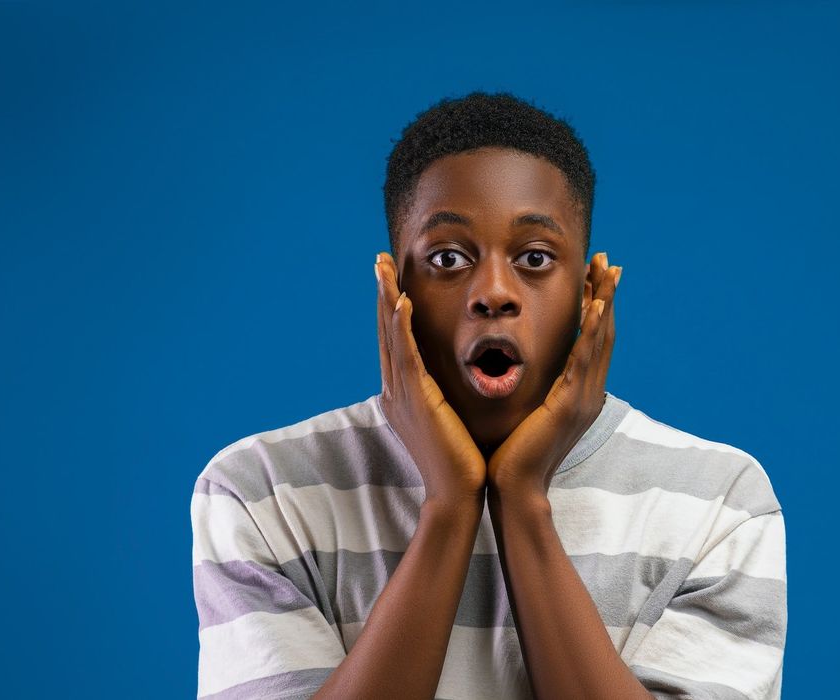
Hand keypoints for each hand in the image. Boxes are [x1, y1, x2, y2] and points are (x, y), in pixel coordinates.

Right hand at [375, 252, 486, 506]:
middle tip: (379, 260)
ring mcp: (402, 394)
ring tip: (383, 268)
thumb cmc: (459, 462)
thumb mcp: (446, 420)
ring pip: (391, 336)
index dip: (391, 308)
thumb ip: (440, 398)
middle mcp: (395, 390)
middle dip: (383, 293)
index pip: (394, 341)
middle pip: (385, 331)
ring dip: (387, 299)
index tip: (391, 279)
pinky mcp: (416, 399)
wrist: (457, 494)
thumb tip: (445, 384)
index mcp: (403, 394)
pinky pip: (406, 355)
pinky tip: (401, 301)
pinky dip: (401, 326)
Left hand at [487, 252, 620, 496]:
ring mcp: (582, 399)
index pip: (593, 341)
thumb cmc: (513, 454)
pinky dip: (592, 332)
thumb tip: (532, 374)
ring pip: (600, 340)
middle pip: (604, 333)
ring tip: (607, 271)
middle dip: (606, 295)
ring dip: (604, 302)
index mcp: (578, 394)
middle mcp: (588, 393)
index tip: (597, 276)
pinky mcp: (569, 405)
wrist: (514, 489)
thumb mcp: (531, 414)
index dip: (598, 307)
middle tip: (609, 261)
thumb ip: (539, 392)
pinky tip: (596, 307)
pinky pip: (583, 360)